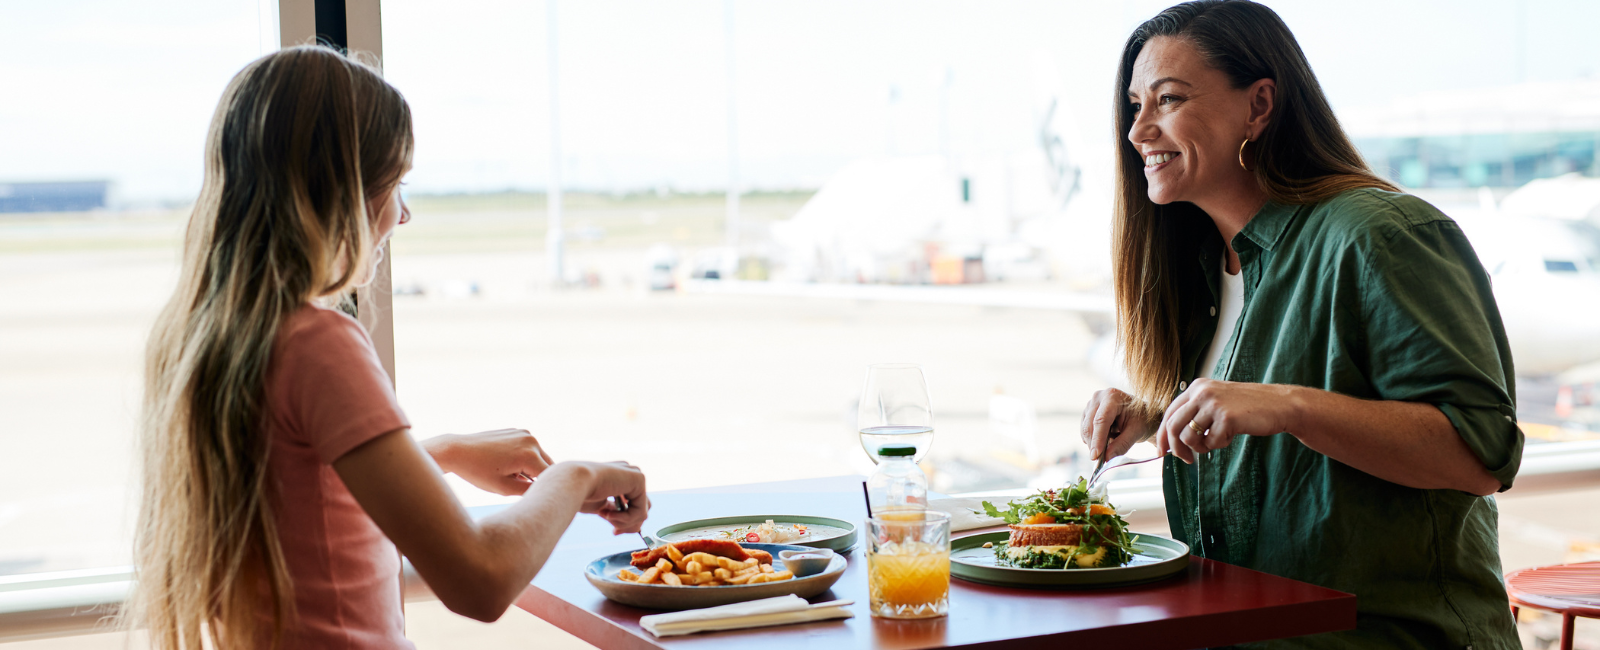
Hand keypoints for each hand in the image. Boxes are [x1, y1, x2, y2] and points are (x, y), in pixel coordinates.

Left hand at [424, 429, 553, 495]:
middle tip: (520, 488)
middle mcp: (531, 440)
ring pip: (539, 457)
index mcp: (529, 454)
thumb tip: (546, 493)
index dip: (544, 490)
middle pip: (548, 466)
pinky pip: (530, 449)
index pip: (549, 477)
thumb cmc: (477, 472)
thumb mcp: (503, 488)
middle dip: (538, 478)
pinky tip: (505, 464)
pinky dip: (524, 458)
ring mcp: (524, 433)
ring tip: (510, 475)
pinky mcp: (518, 431)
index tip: (536, 499)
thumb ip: (529, 491)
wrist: (457, 451)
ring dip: (532, 468)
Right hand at [567, 461, 649, 534]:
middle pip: (640, 508)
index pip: (632, 504)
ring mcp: (634, 474)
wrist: (572, 482)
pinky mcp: (639, 479)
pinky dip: (626, 519)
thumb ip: (617, 513)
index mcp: (618, 477)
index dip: (625, 521)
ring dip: (624, 522)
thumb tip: (635, 528)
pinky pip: (641, 512)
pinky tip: (609, 513)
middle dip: (628, 524)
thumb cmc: (579, 494)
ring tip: (607, 516)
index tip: (614, 532)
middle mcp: (628, 473)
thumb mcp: (602, 507)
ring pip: (642, 512)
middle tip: (615, 532)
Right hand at [1080, 388, 1154, 460]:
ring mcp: (1091, 404)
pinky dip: (1092, 439)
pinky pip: (1084, 430)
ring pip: (1085, 429)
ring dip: (1094, 442)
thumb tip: (1107, 459)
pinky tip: (1105, 439)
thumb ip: (1122, 445)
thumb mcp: (1136, 432)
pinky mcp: (1087, 412)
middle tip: (1101, 460)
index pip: (1101, 420)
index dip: (1097, 439)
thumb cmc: (1142, 419)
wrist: (1141, 414)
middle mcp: (1099, 397)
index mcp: (1112, 397)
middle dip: (1094, 444)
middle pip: (1090, 425)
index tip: (1095, 456)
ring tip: (1111, 444)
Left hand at [1156, 379, 1302, 463]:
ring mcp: (1213, 404)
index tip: (1161, 452)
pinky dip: (1219, 445)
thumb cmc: (1249, 407)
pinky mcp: (1226, 417)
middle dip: (1176, 449)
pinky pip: (1211, 443)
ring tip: (1214, 444)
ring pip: (1188, 437)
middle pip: (1173, 427)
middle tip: (1186, 460)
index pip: (1169, 413)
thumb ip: (1196, 412)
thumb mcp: (1217, 402)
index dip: (1161, 435)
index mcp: (1197, 387)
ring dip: (1200, 448)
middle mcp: (1202, 392)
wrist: (1280, 405)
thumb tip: (1172, 437)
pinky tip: (1231, 436)